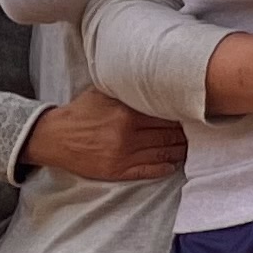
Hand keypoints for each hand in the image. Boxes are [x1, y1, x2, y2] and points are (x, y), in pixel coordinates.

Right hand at [21, 85, 185, 182]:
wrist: (53, 138)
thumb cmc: (80, 113)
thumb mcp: (102, 94)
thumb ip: (128, 91)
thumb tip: (155, 81)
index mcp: (126, 114)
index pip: (166, 115)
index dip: (182, 114)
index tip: (195, 112)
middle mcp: (127, 136)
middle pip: (169, 135)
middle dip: (186, 133)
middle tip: (199, 130)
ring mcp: (123, 156)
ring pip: (163, 154)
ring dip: (180, 151)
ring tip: (191, 146)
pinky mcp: (117, 172)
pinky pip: (149, 171)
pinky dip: (165, 167)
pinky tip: (174, 163)